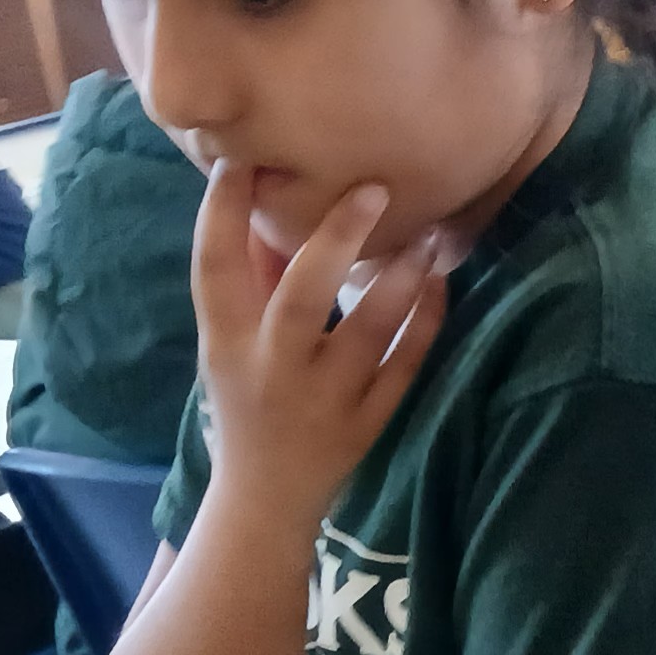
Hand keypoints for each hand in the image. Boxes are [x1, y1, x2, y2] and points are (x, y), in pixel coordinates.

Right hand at [189, 164, 446, 525]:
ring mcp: (325, 398)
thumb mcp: (229, 341)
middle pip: (303, 295)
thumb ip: (248, 278)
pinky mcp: (368, 422)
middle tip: (374, 189)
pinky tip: (441, 282)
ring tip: (430, 235)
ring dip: (401, 280)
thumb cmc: (246, 397)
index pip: (214, 266)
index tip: (241, 160)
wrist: (265, 494)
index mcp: (225, 341)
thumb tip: (263, 201)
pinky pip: (406, 367)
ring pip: (368, 331)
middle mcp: (273, 367)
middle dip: (337, 238)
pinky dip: (427, 323)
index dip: (221, 212)